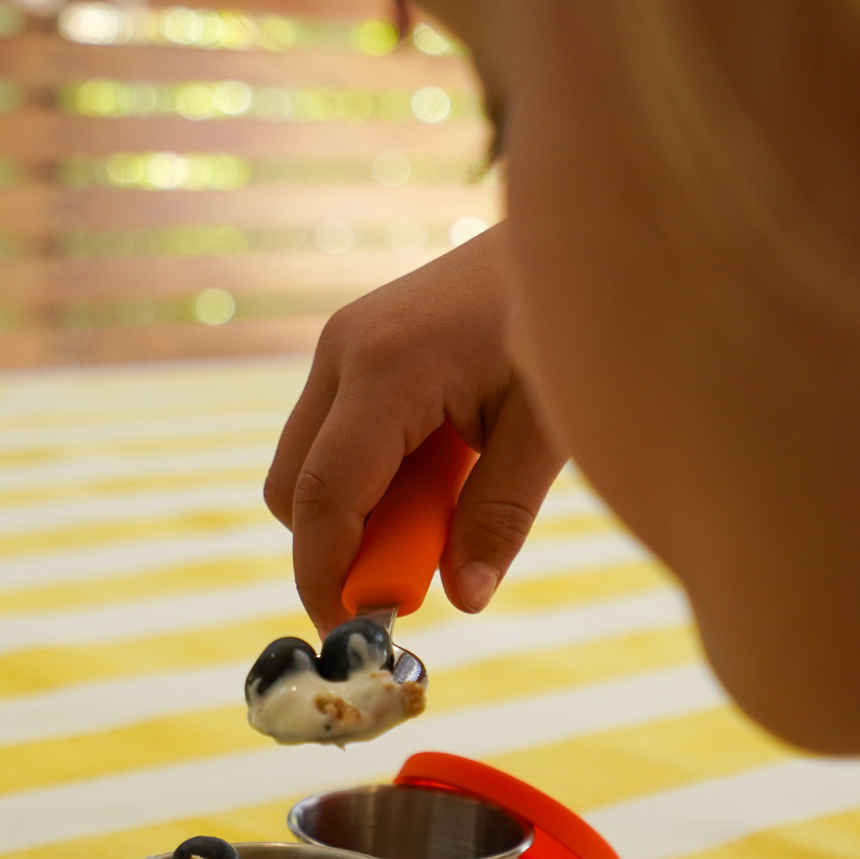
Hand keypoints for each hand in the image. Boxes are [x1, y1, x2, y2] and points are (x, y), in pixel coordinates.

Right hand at [265, 224, 564, 634]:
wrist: (566, 228)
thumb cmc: (566, 320)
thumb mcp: (546, 426)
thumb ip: (501, 514)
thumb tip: (466, 599)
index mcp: (387, 370)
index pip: (323, 498)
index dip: (327, 577)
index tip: (352, 630)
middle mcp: (344, 351)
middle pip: (293, 489)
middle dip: (340, 549)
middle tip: (419, 571)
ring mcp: (343, 344)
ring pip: (306, 466)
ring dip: (359, 513)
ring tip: (444, 507)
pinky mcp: (354, 346)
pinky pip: (333, 439)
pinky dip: (370, 479)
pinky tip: (440, 468)